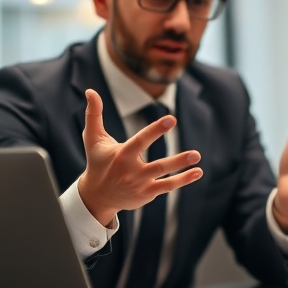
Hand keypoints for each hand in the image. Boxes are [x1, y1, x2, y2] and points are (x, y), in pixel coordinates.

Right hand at [77, 89, 202, 224]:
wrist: (97, 196)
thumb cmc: (97, 161)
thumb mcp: (92, 139)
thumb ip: (93, 114)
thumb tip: (90, 91)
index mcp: (122, 155)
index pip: (141, 141)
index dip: (156, 130)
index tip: (171, 119)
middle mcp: (132, 171)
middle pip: (158, 165)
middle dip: (177, 161)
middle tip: (196, 153)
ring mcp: (141, 184)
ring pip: (165, 176)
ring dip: (182, 168)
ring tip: (197, 157)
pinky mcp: (147, 193)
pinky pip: (167, 186)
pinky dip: (182, 180)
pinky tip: (197, 172)